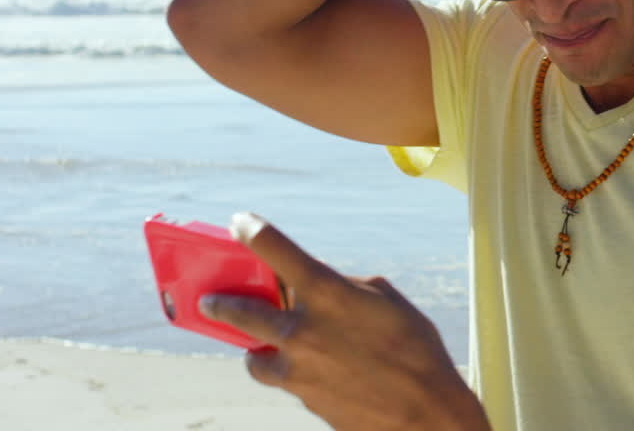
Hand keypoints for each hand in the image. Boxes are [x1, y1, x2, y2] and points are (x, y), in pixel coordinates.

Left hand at [199, 212, 490, 430]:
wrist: (424, 412)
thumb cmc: (416, 348)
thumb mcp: (384, 300)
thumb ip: (344, 289)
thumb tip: (320, 290)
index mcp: (326, 293)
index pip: (275, 249)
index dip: (252, 230)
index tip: (239, 223)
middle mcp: (302, 330)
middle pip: (240, 311)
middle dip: (220, 303)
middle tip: (208, 300)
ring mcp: (298, 369)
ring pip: (254, 358)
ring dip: (254, 350)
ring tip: (259, 348)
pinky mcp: (302, 399)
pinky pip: (283, 381)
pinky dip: (288, 373)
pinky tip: (308, 371)